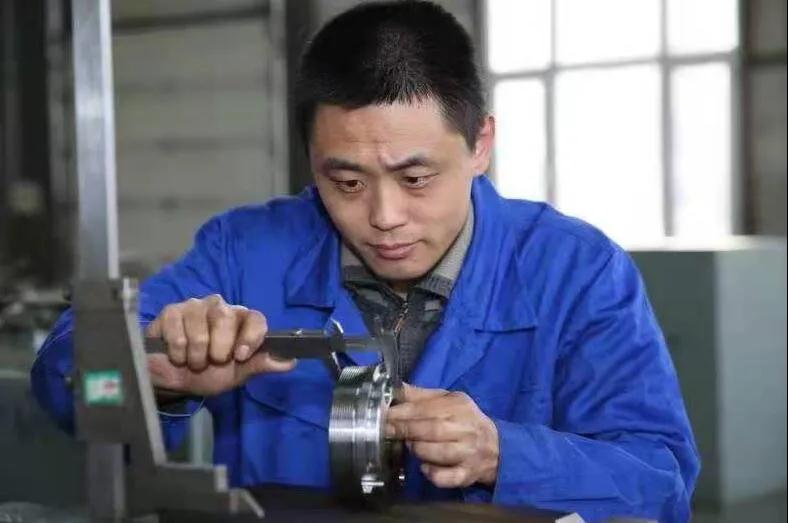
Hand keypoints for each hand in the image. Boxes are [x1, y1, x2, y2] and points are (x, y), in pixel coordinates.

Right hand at [145, 294, 295, 396]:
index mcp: (241, 319)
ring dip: (196, 356)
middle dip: (217, 351)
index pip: (255, 317)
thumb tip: (291, 361)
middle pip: (225, 319)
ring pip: (199, 331)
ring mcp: (195, 306)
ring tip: (193, 360)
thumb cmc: (210, 374)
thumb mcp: (238, 374)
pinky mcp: (171, 311)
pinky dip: (177, 353)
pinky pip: (177, 335)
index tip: (240, 356)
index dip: (250, 336)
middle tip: (212, 361)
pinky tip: (177, 354)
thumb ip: (261, 364)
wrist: (174, 381)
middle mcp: (220, 307)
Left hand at [386, 384, 499, 487]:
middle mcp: (466, 429)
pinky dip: (432, 474)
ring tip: (410, 446)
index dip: (403, 413)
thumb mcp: (448, 401)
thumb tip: (395, 389)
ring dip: (418, 450)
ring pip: (438, 453)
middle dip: (406, 430)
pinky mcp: (467, 475)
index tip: (384, 416)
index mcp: (460, 407)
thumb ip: (421, 396)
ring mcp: (468, 454)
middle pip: (432, 429)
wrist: (496, 448)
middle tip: (388, 431)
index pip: (427, 409)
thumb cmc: (465, 420)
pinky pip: (446, 478)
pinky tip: (425, 467)